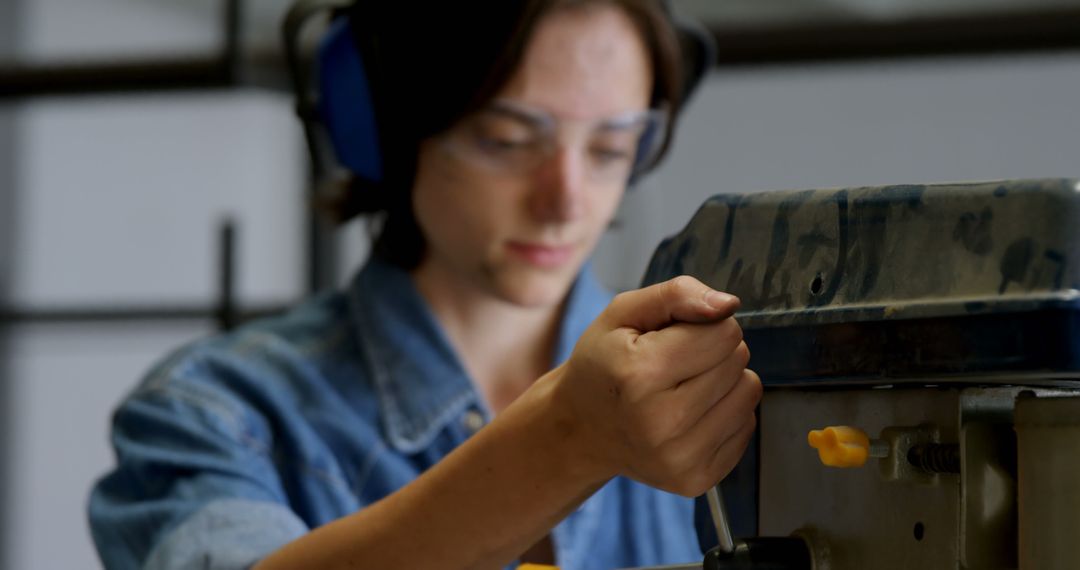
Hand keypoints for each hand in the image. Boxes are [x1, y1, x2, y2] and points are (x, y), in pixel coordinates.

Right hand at [552, 276, 760, 495]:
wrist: (581, 430)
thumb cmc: (604, 365)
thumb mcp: (623, 314)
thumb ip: (677, 295)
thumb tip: (728, 305)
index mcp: (640, 374)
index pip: (723, 333)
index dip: (703, 325)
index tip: (674, 337)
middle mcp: (660, 422)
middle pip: (737, 361)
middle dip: (714, 352)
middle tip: (676, 364)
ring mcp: (679, 458)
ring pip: (749, 393)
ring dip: (725, 381)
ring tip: (685, 386)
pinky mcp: (696, 480)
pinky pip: (747, 426)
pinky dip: (725, 413)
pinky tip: (690, 414)